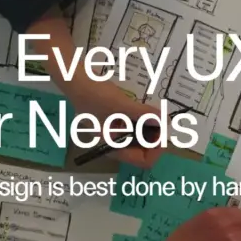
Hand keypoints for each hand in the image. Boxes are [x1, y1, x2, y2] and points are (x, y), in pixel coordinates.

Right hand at [26, 9, 166, 168]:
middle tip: (162, 119)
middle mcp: (115, 143)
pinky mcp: (116, 120)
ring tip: (156, 113)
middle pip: (143, 150)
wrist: (76, 79)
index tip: (162, 131)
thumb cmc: (94, 96)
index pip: (142, 161)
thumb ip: (143, 115)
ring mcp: (115, 132)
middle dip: (155, 136)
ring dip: (150, 126)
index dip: (156, 149)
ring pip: (141, 137)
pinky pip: (135, 125)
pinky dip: (143, 118)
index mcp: (113, 147)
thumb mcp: (121, 105)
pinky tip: (146, 108)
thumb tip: (164, 120)